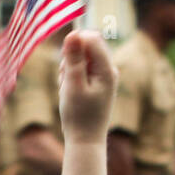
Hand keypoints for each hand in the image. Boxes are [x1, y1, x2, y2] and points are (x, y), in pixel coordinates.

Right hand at [59, 30, 117, 144]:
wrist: (85, 140)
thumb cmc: (79, 116)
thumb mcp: (73, 85)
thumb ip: (73, 59)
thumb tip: (73, 33)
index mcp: (107, 69)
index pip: (91, 38)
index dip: (74, 44)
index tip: (65, 64)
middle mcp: (109, 69)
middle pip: (86, 47)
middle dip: (71, 59)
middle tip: (65, 81)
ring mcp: (104, 76)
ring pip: (82, 58)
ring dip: (69, 69)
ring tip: (68, 90)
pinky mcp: (97, 82)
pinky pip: (83, 70)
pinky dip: (72, 77)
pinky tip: (71, 92)